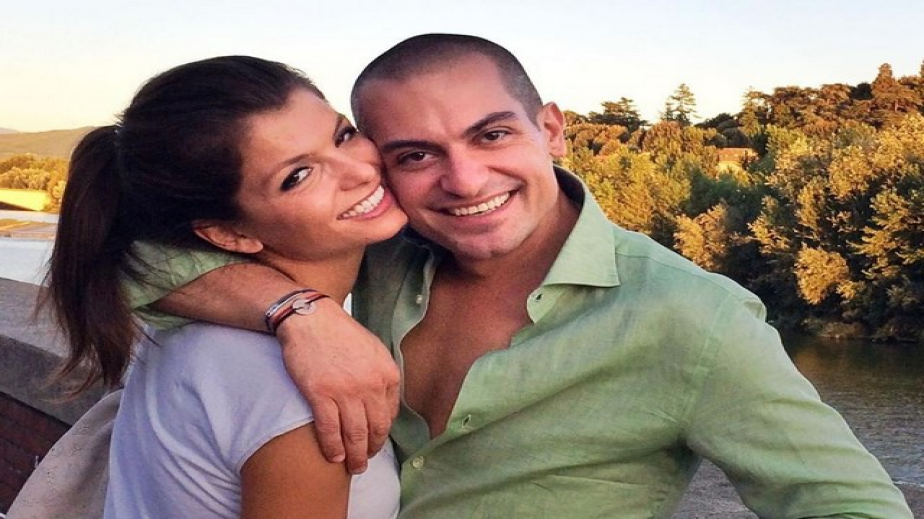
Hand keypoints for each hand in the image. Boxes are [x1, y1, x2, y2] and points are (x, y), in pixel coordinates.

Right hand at [276, 297, 399, 473]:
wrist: (311, 319)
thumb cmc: (341, 333)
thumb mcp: (374, 350)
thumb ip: (381, 376)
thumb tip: (383, 403)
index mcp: (387, 374)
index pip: (389, 415)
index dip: (381, 434)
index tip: (374, 443)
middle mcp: (370, 384)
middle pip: (374, 429)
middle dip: (370, 451)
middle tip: (364, 463)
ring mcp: (345, 390)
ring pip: (354, 434)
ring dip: (354, 456)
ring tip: (352, 466)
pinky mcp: (320, 393)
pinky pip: (329, 429)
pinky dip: (332, 447)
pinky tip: (333, 457)